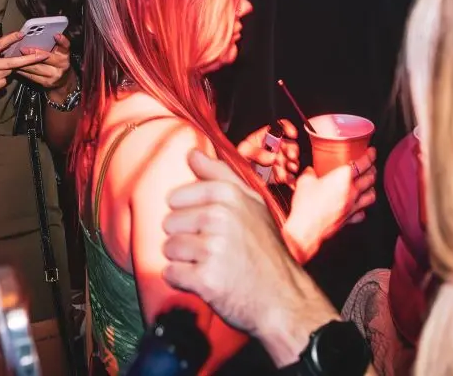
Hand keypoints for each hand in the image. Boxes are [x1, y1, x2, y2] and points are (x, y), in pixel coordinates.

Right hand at [0, 31, 45, 97]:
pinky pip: (3, 83)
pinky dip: (2, 79)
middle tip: (43, 55)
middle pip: (12, 63)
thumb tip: (0, 46)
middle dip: (29, 59)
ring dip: (9, 69)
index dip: (12, 39)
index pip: (0, 44)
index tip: (21, 34)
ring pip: (8, 73)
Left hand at [15, 32, 73, 95]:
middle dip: (33, 53)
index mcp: (65, 55)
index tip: (56, 35)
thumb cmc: (59, 62)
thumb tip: (39, 34)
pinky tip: (16, 67)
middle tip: (22, 49)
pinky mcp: (46, 82)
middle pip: (46, 58)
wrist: (63, 80)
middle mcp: (62, 65)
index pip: (65, 46)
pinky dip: (23, 71)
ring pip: (36, 68)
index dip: (61, 40)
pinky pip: (32, 76)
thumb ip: (53, 44)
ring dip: (24, 63)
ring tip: (15, 57)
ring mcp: (54, 75)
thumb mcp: (59, 52)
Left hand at [162, 149, 340, 365]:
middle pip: (169, 223)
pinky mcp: (205, 279)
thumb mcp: (252, 205)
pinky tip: (205, 281)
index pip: (176, 197)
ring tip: (210, 265)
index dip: (187, 214)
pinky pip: (171, 273)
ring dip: (183, 260)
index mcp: (229, 195)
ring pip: (168, 248)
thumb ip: (219, 176)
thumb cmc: (265, 252)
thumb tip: (191, 153)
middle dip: (185, 239)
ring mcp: (212, 248)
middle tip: (214, 250)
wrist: (284, 300)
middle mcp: (219, 217)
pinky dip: (182, 281)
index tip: (209, 227)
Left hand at [236, 120, 299, 186]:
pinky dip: (290, 179)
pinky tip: (288, 180)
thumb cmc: (240, 158)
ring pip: (291, 161)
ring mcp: (279, 161)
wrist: (238, 175)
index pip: (279, 127)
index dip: (287, 128)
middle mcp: (275, 148)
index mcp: (266, 137)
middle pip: (289, 145)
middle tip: (291, 156)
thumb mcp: (244, 151)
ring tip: (289, 170)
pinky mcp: (280, 174)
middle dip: (292, 150)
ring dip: (292, 165)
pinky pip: (289, 176)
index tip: (292, 134)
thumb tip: (271, 156)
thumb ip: (257, 152)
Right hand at [284, 148, 377, 261]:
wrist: (306, 229)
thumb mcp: (304, 181)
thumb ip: (310, 173)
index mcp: (342, 178)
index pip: (363, 164)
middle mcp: (352, 191)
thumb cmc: (306, 204)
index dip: (370, 156)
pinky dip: (363, 208)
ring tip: (370, 184)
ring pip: (371, 195)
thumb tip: (311, 170)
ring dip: (372, 188)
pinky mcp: (349, 219)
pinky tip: (360, 206)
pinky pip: (362, 213)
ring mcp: (352, 206)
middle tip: (371, 166)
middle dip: (373, 170)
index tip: (372, 152)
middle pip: (370, 178)